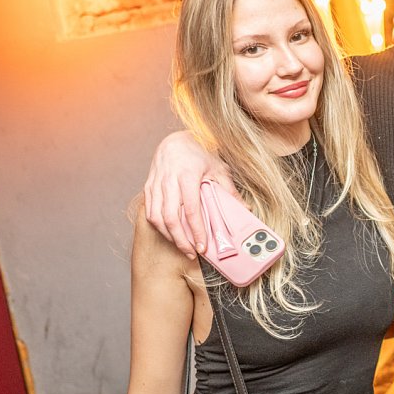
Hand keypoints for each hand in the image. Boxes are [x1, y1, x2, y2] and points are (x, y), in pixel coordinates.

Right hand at [143, 131, 233, 258]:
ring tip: (183, 246)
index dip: (196, 231)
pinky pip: (150, 212)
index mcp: (187, 175)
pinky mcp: (148, 188)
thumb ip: (229, 190)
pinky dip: (159, 227)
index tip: (202, 245)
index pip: (191, 209)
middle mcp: (169, 180)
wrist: (175, 140)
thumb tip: (244, 208)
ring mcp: (156, 184)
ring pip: (157, 217)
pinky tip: (171, 234)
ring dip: (169, 236)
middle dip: (181, 240)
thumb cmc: (198, 153)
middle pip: (171, 218)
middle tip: (192, 252)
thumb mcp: (218, 168)